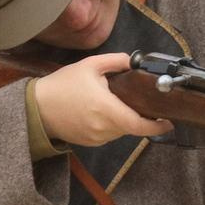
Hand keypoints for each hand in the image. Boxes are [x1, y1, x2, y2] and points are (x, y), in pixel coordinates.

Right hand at [32, 52, 170, 148]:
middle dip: (137, 115)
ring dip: (122, 119)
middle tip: (138, 101)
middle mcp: (104, 128)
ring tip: (113, 103)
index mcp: (107, 110)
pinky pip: (108, 135)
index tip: (168, 122)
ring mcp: (97, 138)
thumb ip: (116, 62)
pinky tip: (99, 112)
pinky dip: (110, 125)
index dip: (156, 126)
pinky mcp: (90, 143)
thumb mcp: (89, 65)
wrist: (36, 107)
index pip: (139, 124)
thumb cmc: (62, 85)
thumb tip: (135, 62)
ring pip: (120, 131)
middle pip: (131, 126)